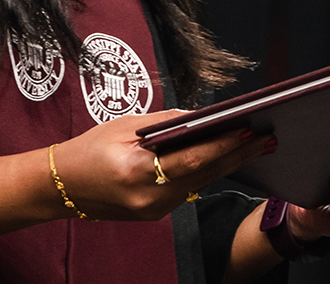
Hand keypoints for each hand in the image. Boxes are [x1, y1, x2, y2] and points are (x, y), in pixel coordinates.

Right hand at [55, 109, 274, 220]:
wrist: (62, 186)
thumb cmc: (90, 149)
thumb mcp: (126, 125)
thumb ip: (167, 122)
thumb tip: (204, 116)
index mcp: (137, 172)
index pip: (192, 158)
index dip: (224, 145)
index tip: (249, 130)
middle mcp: (148, 197)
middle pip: (205, 174)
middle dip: (239, 155)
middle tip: (267, 138)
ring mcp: (153, 210)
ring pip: (201, 183)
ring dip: (229, 164)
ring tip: (256, 145)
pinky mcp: (156, 214)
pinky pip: (190, 190)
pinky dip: (209, 173)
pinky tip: (227, 158)